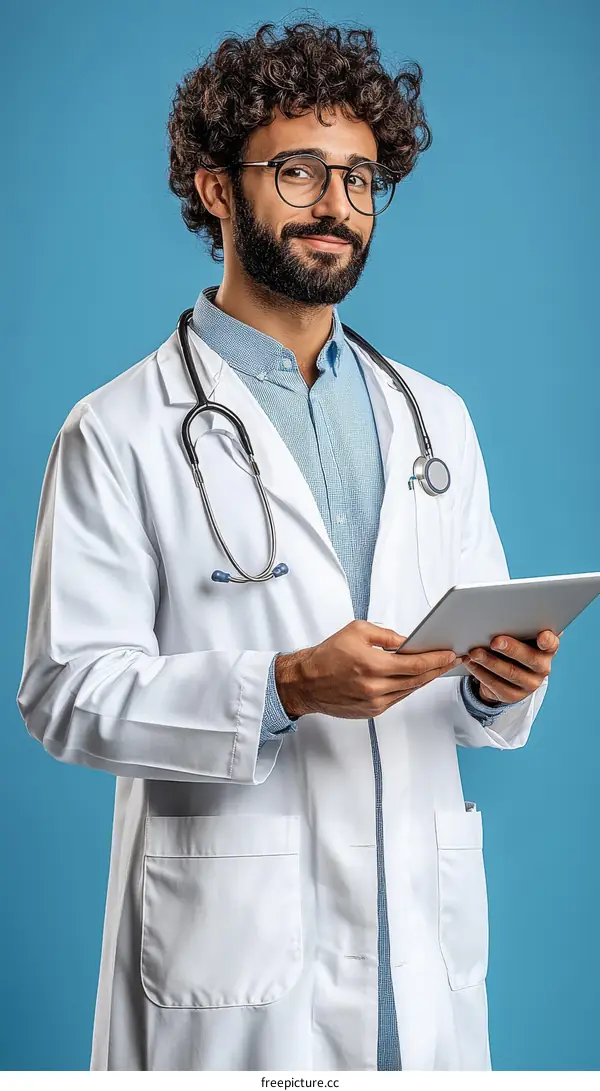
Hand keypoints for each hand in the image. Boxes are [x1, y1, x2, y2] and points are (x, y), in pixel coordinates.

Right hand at [275, 620, 459, 719]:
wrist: (305, 682)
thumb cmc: (327, 655)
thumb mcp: (357, 631)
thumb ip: (386, 636)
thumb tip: (407, 642)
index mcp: (372, 665)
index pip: (415, 664)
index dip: (436, 660)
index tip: (450, 654)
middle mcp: (374, 687)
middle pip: (417, 680)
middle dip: (437, 669)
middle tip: (451, 661)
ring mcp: (373, 703)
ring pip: (408, 691)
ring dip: (424, 680)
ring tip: (436, 668)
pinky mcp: (370, 711)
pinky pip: (397, 699)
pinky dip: (408, 688)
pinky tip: (414, 679)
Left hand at [462, 630, 560, 704]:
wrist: (506, 674)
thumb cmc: (514, 646)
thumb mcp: (520, 637)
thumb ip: (519, 628)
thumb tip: (504, 612)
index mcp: (546, 649)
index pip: (552, 644)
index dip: (548, 640)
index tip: (541, 635)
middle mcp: (542, 668)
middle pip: (530, 659)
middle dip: (511, 649)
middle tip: (495, 641)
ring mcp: (529, 684)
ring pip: (510, 673)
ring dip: (490, 662)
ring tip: (474, 652)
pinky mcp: (513, 695)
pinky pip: (496, 685)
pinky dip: (480, 672)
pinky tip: (470, 663)